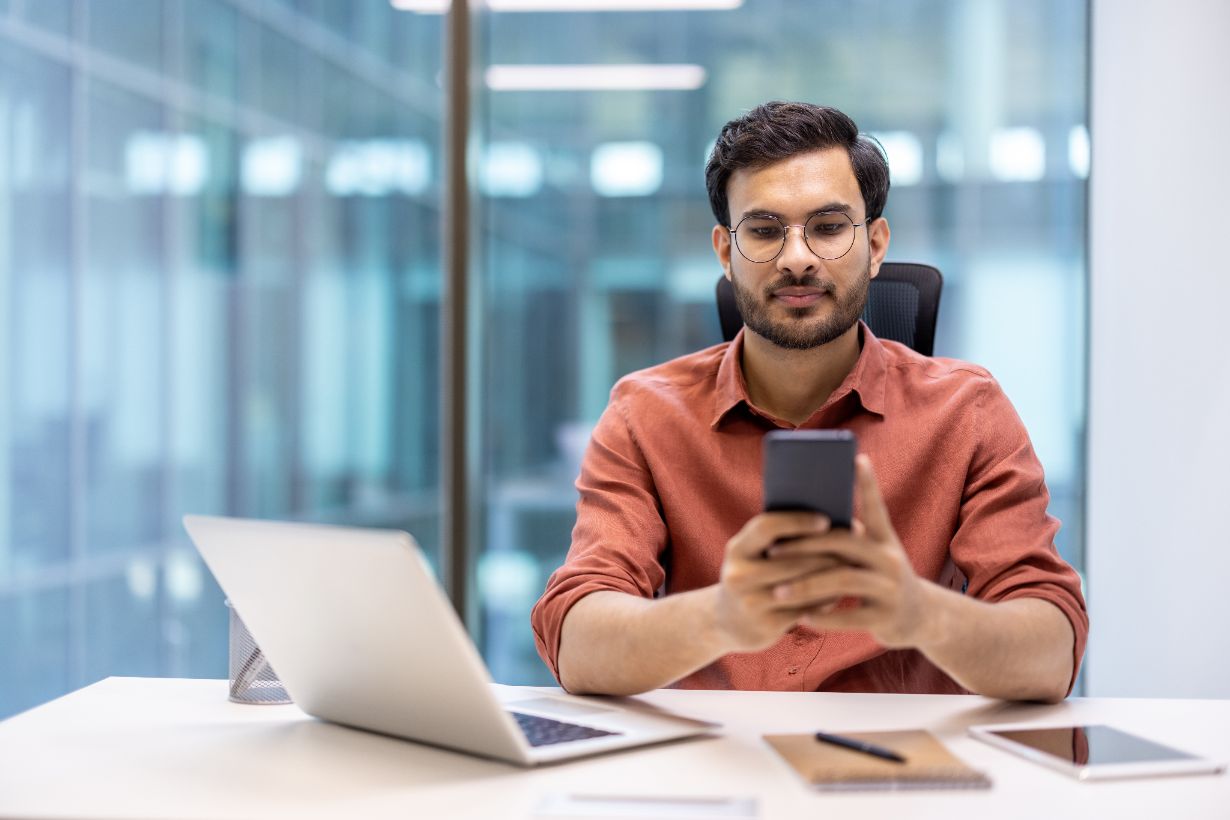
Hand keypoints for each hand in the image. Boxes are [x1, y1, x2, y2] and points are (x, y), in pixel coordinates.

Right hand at [713, 511, 845, 652]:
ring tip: (850, 569)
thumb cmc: (754, 576)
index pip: (766, 528)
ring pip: (800, 587)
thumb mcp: (754, 554)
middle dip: (824, 554)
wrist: (727, 622)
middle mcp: (738, 575)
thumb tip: (832, 520)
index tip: (825, 520)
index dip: (797, 522)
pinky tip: (837, 594)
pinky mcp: (766, 626)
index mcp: (737, 549)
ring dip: (828, 578)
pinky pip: (804, 610)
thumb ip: (780, 538)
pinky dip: (824, 601)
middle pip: (790, 560)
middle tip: (851, 548)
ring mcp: (750, 603)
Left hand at [762, 455, 931, 647]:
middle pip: (844, 543)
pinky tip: (800, 617)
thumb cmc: (883, 580)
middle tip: (772, 553)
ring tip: (777, 592)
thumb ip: (850, 538)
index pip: (875, 507)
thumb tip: (806, 516)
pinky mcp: (886, 617)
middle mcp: (891, 559)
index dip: (868, 483)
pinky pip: (850, 617)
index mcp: (885, 540)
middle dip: (804, 546)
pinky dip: (823, 617)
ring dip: (806, 586)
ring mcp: (891, 588)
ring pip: (843, 580)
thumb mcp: (874, 555)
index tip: (857, 458)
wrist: (921, 619)